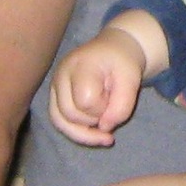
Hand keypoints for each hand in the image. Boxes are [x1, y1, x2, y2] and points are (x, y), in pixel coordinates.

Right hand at [50, 27, 147, 145]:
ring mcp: (54, 87)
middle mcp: (60, 75)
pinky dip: (77, 132)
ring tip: (105, 132)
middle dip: (94, 119)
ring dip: (84, 132)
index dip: (103, 108)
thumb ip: (122, 105)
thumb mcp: (131, 80)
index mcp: (80, 65)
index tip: (116, 97)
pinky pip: (59, 122)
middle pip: (70, 114)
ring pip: (59, 122)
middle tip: (110, 106)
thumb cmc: (122, 63)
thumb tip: (104, 128)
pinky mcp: (55, 98)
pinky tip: (94, 133)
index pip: (85, 101)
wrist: (113, 51)